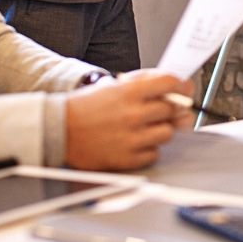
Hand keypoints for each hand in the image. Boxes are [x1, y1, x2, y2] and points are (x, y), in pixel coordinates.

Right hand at [63, 70, 189, 170]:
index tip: (183, 90)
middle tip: (156, 111)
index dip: (181, 86)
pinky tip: (135, 141)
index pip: (170, 84)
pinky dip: (148, 149)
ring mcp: (131, 138)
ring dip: (160, 129)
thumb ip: (145, 82)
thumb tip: (176, 85)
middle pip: (172, 110)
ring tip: (143, 127)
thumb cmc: (87, 106)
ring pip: (167, 133)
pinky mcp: (127, 159)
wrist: (60, 129)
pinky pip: (154, 154)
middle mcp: (132, 115)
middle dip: (168, 110)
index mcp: (129, 92)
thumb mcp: (115, 85)